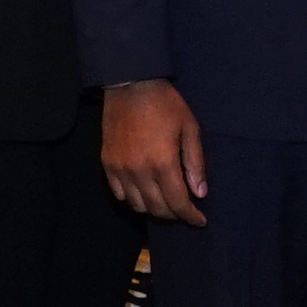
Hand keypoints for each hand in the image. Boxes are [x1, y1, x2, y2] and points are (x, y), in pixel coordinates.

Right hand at [102, 79, 208, 225]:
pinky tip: (143, 192)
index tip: (199, 221)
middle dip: (174, 215)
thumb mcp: (189, 128)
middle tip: (184, 211)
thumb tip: (200, 193)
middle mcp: (139, 171)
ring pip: (137, 205)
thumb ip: (195, 163)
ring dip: (153, 209)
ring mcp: (120, 169)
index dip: (190, 216)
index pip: (177, 202)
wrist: (130, 84)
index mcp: (162, 162)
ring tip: (165, 203)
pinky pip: (119, 193)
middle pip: (157, 208)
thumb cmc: (166, 104)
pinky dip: (132, 199)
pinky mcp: (107, 164)